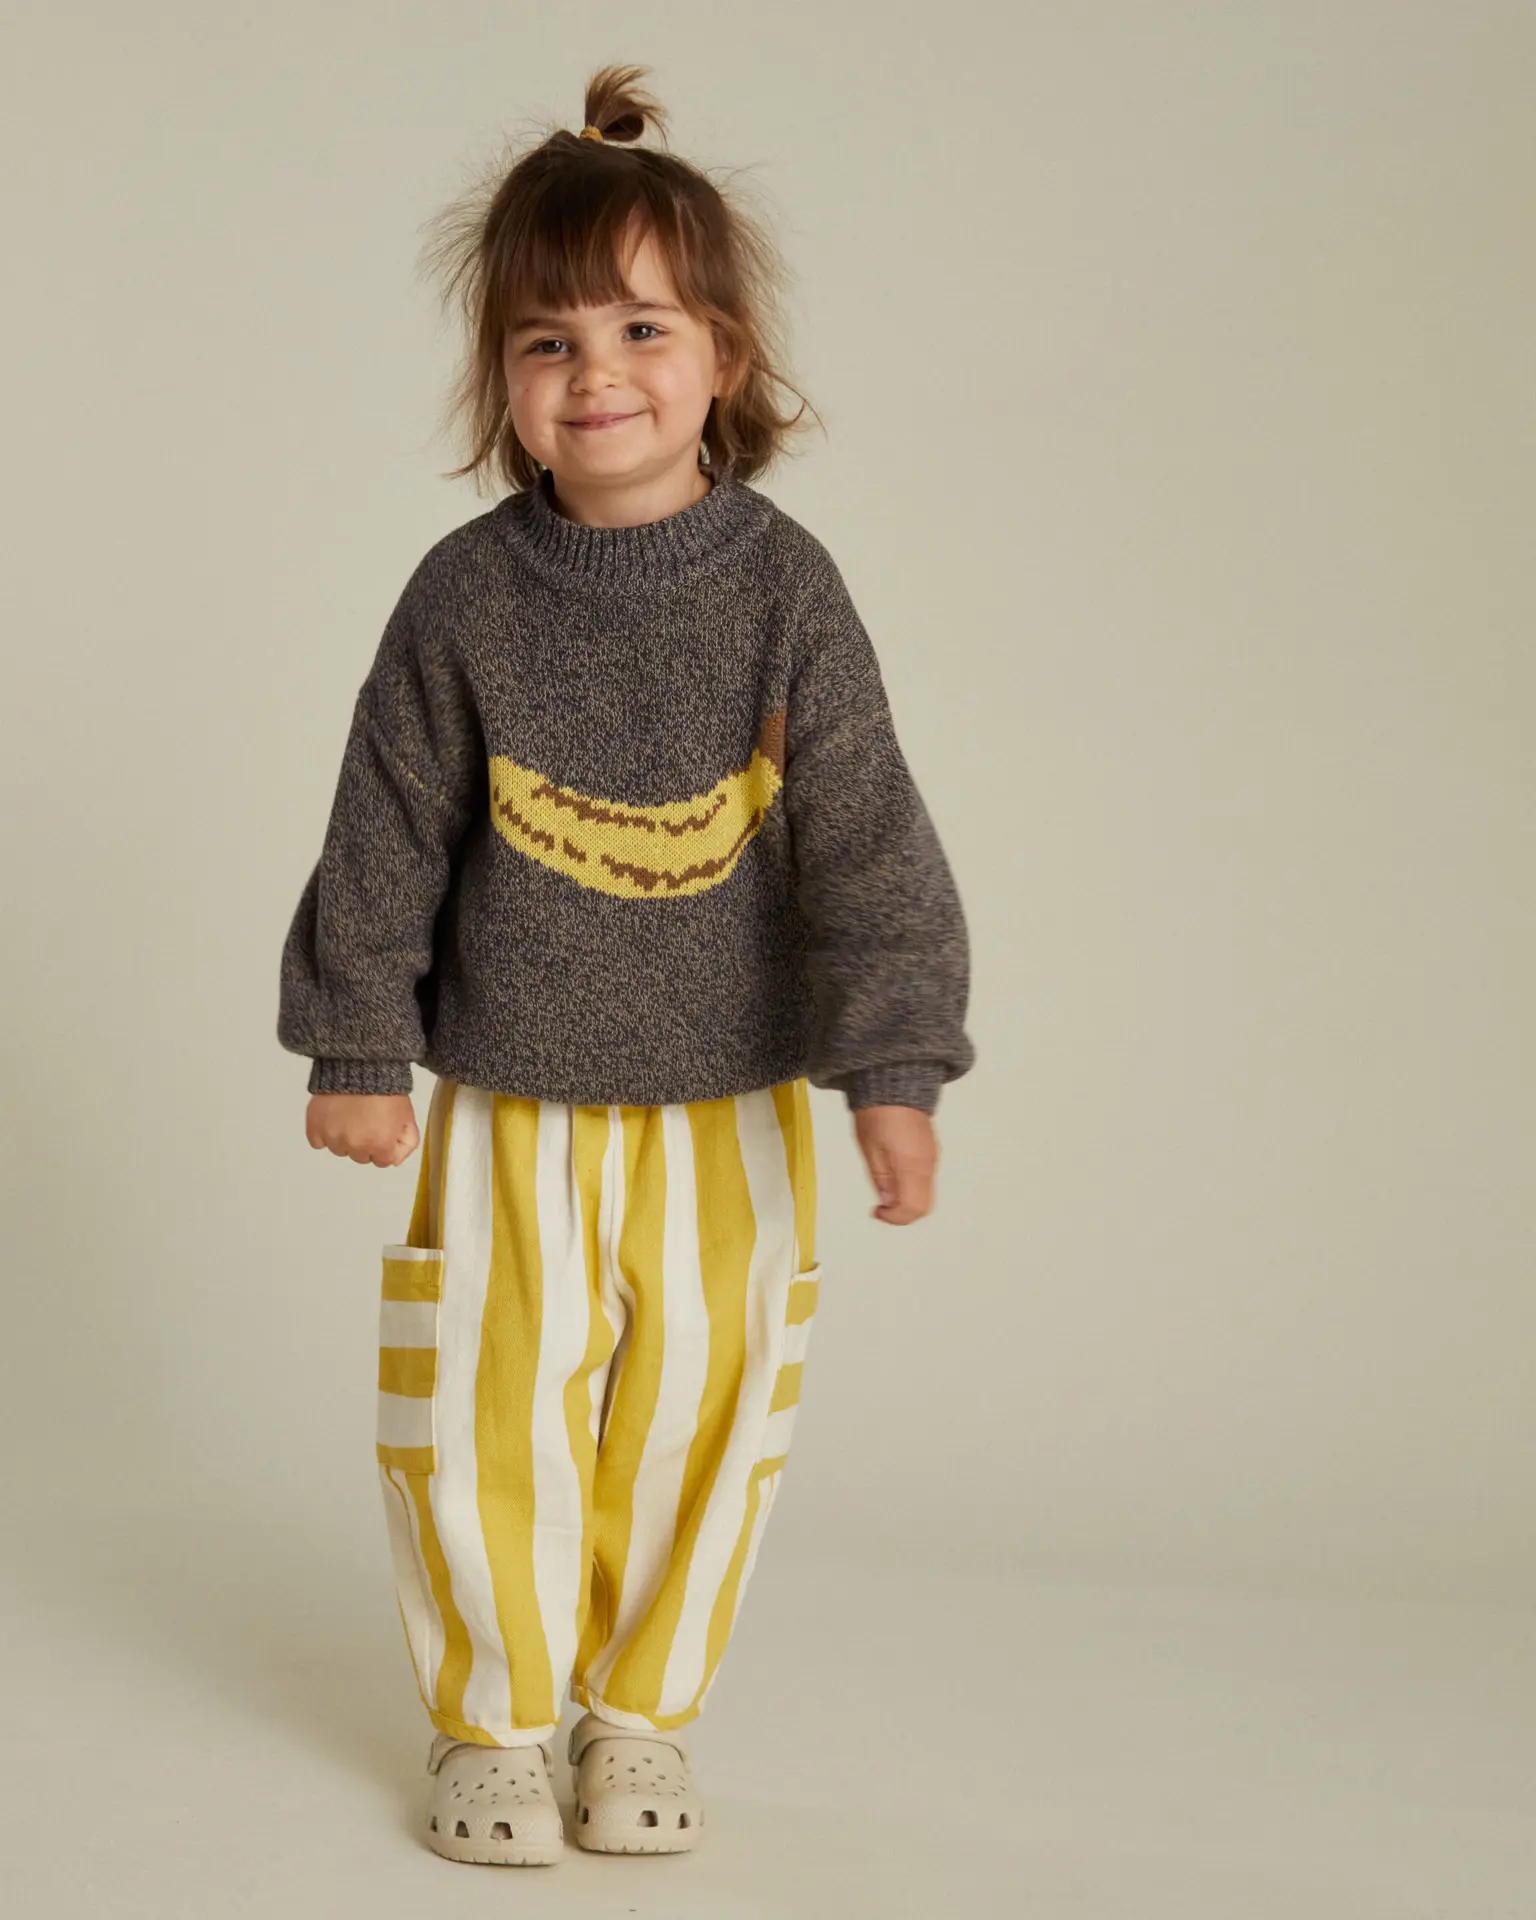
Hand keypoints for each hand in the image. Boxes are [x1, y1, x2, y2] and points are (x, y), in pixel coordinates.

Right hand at [306, 1092, 419, 1167]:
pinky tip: (334, 1119)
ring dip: (344, 1138)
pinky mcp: (315, 1127)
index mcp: (380, 1145)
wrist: (362, 1065)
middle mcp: (355, 1146)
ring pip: (339, 1150)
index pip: (383, 1161)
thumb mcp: (408, 1116)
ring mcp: (333, 1137)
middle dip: (366, 1142)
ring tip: (350, 1115)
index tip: (383, 1130)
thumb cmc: (387, 1089)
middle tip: (367, 1120)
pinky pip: (318, 1142)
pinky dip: (324, 1133)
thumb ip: (407, 1143)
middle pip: (361, 1157)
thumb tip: (394, 1159)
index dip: (385, 1145)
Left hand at [852, 1104, 938, 1223]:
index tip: (877, 1211)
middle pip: (924, 1205)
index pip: (912, 1207)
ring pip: (926, 1192)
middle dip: (903, 1213)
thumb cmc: (878, 1114)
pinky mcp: (931, 1149)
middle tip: (881, 1207)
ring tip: (885, 1190)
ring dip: (907, 1200)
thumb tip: (888, 1201)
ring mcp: (932, 1156)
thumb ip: (881, 1178)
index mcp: (913, 1166)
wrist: (896, 1081)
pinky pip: (926, 1178)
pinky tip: (894, 1175)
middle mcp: (928, 1164)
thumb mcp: (870, 1148)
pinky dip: (912, 1187)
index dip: (895, 1218)